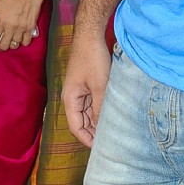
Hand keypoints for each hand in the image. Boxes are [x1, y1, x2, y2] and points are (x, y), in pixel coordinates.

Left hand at [0, 0, 45, 51]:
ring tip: (9, 39)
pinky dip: (22, 42)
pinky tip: (19, 37)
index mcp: (1, 21)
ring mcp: (22, 28)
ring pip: (15, 45)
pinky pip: (26, 42)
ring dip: (11, 44)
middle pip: (3, 46)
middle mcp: (11, 27)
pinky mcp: (31, 28)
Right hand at [62, 31, 111, 146]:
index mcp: (70, 100)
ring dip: (97, 123)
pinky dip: (100, 112)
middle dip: (93, 133)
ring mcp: (80, 92)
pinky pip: (93, 104)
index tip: (101, 148)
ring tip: (112, 132)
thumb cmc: (92, 58)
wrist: (90, 36)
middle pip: (81, 122)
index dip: (87, 139)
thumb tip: (102, 127)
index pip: (76, 127)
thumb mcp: (99, 85)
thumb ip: (100, 108)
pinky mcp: (87, 86)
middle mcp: (72, 98)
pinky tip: (112, 116)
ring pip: (88, 114)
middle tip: (110, 142)